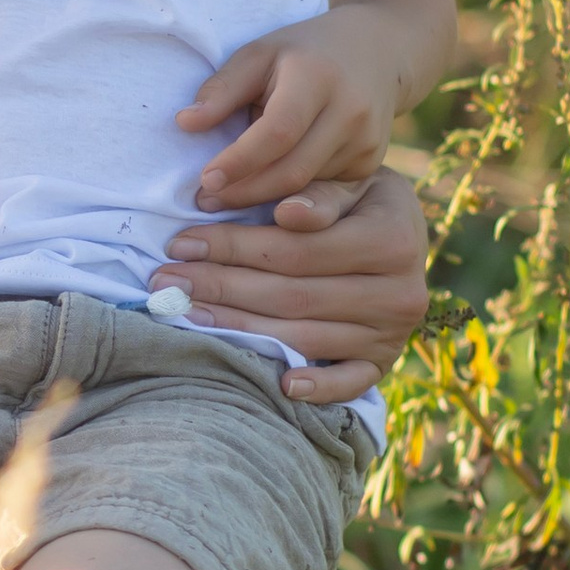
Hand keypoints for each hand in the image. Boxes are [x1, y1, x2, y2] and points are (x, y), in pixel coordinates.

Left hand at [147, 163, 429, 401]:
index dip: (233, 246)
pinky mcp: (384, 363)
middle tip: (165, 282)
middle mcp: (399, 293)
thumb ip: (319, 195)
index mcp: (391, 240)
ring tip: (185, 314)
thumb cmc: (359, 199)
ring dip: (240, 328)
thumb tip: (287, 212)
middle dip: (220, 286)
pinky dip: (318, 388)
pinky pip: (350, 382)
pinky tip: (280, 386)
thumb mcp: (349, 181)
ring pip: (303, 336)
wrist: (405, 231)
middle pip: (292, 295)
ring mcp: (392, 334)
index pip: (295, 249)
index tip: (181, 243)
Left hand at [176, 2, 407, 215]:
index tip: (205, 179)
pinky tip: (262, 194)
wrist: (377, 50)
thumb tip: (185, 124)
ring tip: (224, 196)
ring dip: (262, 199)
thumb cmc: (303, 52)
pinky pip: (323, 192)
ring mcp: (367, 142)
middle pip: (292, 170)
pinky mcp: (371, 164)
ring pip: (306, 188)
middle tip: (205, 200)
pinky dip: (289, 198)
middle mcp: (351, 112)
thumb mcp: (260, 54)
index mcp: (319, 77)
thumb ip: (223, 88)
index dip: (240, 161)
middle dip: (244, 192)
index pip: (277, 131)